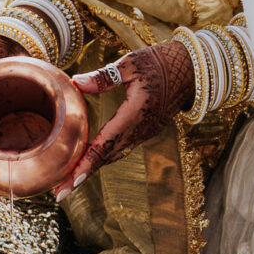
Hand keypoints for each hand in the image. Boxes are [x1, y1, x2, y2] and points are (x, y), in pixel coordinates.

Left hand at [53, 42, 193, 201]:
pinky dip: (105, 157)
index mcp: (136, 114)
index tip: (72, 181)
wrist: (194, 69)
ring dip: (93, 168)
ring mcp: (146, 132)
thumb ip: (104, 76)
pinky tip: (91, 160)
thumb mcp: (131, 63)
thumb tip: (76, 82)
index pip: (107, 144)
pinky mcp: (148, 130)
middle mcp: (141, 129)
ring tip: (70, 181)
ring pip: (115, 155)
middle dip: (83, 174)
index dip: (88, 164)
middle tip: (60, 192)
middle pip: (107, 157)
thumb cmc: (162, 62)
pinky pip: (123, 148)